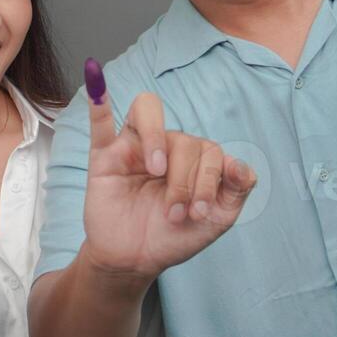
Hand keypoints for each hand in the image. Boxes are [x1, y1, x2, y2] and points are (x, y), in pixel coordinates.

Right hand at [81, 58, 255, 280]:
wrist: (134, 260)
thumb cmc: (172, 237)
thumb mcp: (217, 219)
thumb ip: (236, 190)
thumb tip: (241, 163)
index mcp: (193, 159)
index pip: (209, 149)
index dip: (209, 180)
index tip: (200, 214)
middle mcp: (164, 147)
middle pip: (182, 138)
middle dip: (185, 180)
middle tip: (177, 212)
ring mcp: (133, 148)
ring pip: (148, 113)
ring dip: (158, 140)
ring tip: (156, 171)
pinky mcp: (104, 156)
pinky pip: (100, 122)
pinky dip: (98, 97)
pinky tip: (96, 77)